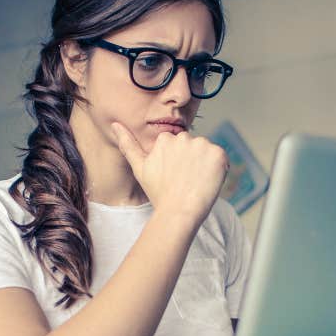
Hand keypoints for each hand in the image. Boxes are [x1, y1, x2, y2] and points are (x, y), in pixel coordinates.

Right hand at [111, 122, 227, 225]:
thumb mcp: (139, 168)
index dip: (178, 163)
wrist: (178, 212)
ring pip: (207, 152)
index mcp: (165, 139)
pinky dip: (218, 170)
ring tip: (195, 183)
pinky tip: (207, 182)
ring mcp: (202, 145)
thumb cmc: (159, 193)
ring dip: (205, 164)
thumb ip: (128, 144)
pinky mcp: (218, 154)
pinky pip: (221, 159)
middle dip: (192, 161)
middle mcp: (184, 137)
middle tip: (185, 181)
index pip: (178, 146)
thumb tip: (115, 124)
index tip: (175, 177)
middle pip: (193, 147)